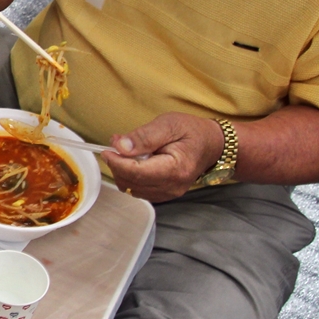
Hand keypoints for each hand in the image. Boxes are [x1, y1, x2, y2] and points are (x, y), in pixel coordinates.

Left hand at [104, 113, 225, 202]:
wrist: (212, 145)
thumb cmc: (192, 132)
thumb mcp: (169, 124)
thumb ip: (144, 136)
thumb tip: (120, 146)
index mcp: (175, 169)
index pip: (136, 172)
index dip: (116, 162)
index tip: (106, 150)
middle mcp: (172, 187)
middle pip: (130, 182)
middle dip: (117, 164)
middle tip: (116, 145)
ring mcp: (168, 193)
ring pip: (131, 188)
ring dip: (122, 170)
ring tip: (126, 151)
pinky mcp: (164, 194)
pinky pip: (138, 189)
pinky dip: (130, 176)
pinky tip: (134, 161)